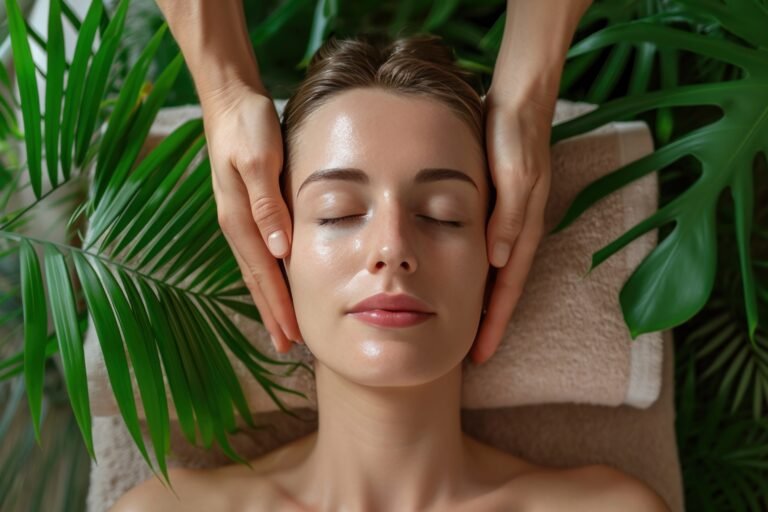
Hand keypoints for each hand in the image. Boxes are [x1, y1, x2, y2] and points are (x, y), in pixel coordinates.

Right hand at [203, 82, 301, 353]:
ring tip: (282, 326)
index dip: (278, 306)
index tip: (291, 336)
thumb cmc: (247, 127)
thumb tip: (279, 249)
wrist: (230, 101)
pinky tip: (276, 283)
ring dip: (269, 299)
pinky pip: (257, 252)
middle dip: (272, 313)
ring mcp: (239, 218)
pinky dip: (267, 275)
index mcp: (240, 218)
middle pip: (257, 279)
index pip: (263, 273)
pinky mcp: (246, 208)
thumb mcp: (258, 160)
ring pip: (256, 269)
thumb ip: (268, 205)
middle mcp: (237, 224)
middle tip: (287, 346)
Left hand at [469, 98, 553, 363]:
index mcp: (523, 229)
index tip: (480, 354)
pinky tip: (462, 281)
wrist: (519, 101)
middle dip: (489, 322)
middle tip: (469, 354)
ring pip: (494, 274)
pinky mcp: (497, 208)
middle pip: (501, 289)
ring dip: (482, 302)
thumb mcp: (515, 174)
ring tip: (463, 328)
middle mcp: (516, 231)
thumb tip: (498, 260)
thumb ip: (507, 216)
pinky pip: (487, 252)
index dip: (494, 322)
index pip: (507, 288)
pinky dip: (477, 274)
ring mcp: (508, 220)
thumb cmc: (515, 135)